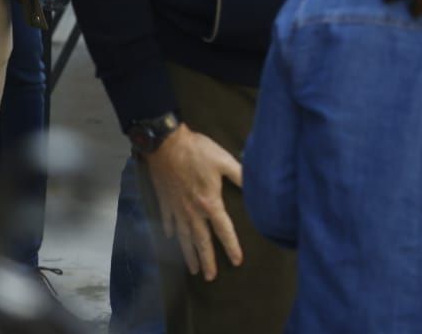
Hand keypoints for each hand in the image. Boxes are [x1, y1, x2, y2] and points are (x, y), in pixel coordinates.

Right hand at [144, 124, 244, 280]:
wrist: (166, 145)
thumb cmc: (198, 151)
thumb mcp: (224, 161)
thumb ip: (241, 175)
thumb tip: (256, 186)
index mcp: (209, 203)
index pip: (223, 230)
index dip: (231, 247)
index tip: (236, 262)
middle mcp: (192, 212)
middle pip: (201, 242)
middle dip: (207, 261)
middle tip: (210, 277)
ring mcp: (176, 209)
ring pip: (183, 238)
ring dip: (188, 254)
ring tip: (193, 270)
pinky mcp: (165, 202)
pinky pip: (167, 222)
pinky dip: (170, 233)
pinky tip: (171, 239)